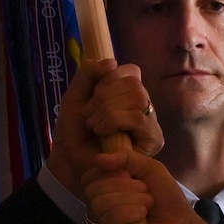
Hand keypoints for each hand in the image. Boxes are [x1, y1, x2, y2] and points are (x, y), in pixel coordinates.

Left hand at [44, 60, 163, 192]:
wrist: (70, 161)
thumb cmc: (74, 131)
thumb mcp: (76, 95)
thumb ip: (88, 73)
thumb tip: (112, 62)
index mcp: (129, 92)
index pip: (131, 71)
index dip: (108, 80)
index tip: (90, 98)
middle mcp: (144, 106)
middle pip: (134, 84)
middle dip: (104, 98)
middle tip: (89, 116)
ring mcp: (151, 123)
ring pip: (138, 99)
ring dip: (108, 111)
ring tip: (95, 126)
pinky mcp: (153, 140)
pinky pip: (138, 119)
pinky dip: (115, 121)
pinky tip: (103, 134)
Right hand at [82, 151, 217, 223]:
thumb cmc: (167, 199)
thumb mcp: (149, 169)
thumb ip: (126, 158)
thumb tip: (98, 159)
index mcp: (106, 192)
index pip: (88, 179)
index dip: (108, 172)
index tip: (131, 174)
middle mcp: (99, 210)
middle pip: (92, 191)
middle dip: (122, 186)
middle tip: (145, 191)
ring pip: (98, 206)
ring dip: (128, 200)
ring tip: (147, 205)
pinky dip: (125, 214)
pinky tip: (142, 216)